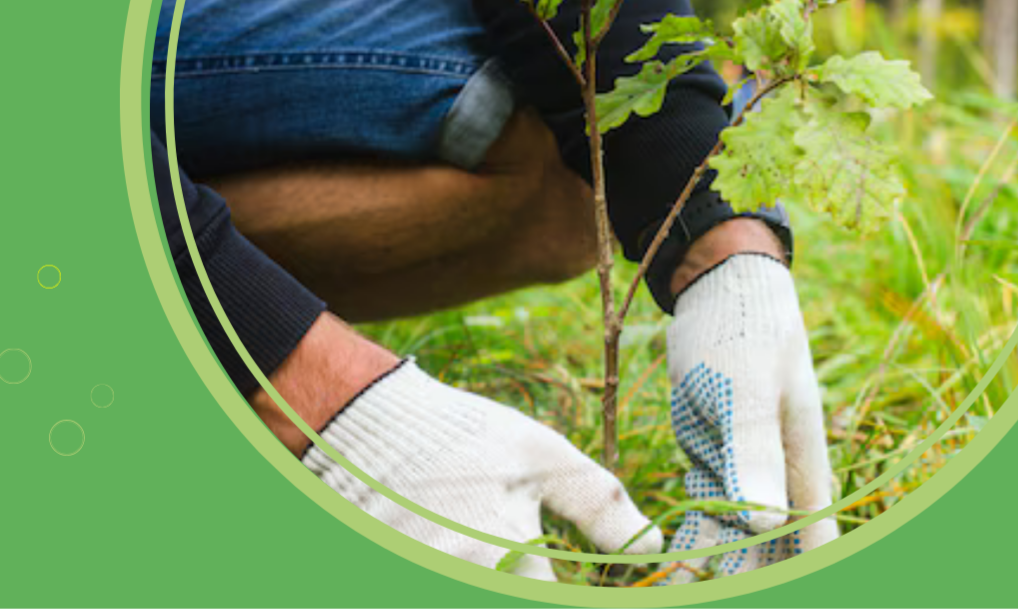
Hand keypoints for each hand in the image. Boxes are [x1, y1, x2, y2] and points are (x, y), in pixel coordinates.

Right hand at [301, 360, 663, 579]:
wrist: (364, 427)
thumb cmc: (462, 436)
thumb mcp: (540, 454)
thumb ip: (599, 503)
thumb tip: (653, 546)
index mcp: (510, 556)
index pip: (560, 603)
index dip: (594, 599)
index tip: (614, 592)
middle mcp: (468, 581)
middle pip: (524, 602)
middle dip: (542, 585)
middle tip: (546, 566)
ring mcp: (429, 585)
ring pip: (489, 597)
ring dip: (512, 583)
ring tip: (517, 557)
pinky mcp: (403, 584)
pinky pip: (451, 594)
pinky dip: (481, 583)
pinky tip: (488, 562)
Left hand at [660, 253, 838, 581]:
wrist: (718, 288)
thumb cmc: (744, 330)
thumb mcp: (746, 388)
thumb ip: (754, 453)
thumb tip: (764, 521)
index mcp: (802, 469)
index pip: (810, 546)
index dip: (793, 576)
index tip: (758, 593)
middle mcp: (779, 482)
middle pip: (768, 555)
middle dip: (739, 578)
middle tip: (692, 591)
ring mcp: (745, 475)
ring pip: (733, 543)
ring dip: (708, 569)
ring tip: (668, 588)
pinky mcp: (712, 465)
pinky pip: (705, 520)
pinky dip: (689, 544)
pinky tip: (662, 567)